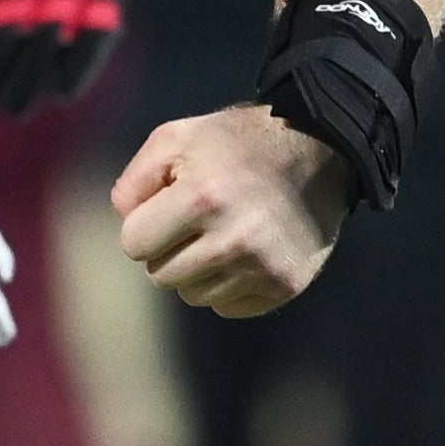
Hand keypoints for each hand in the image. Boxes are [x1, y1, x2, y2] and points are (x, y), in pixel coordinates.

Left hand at [114, 105, 351, 316]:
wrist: (321, 152)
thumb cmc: (238, 143)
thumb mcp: (178, 138)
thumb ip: (135, 179)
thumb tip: (123, 221)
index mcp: (202, 198)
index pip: (133, 244)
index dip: (144, 224)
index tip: (167, 206)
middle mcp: (232, 239)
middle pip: (160, 277)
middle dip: (169, 250)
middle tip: (197, 221)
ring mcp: (262, 267)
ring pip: (193, 295)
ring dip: (198, 270)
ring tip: (224, 233)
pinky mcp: (284, 286)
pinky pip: (228, 307)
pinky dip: (229, 285)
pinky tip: (246, 252)